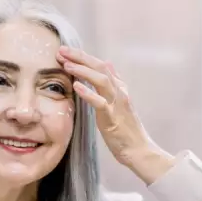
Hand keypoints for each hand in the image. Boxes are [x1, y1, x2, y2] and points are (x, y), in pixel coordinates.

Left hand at [57, 46, 174, 183]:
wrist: (139, 150)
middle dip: (80, 57)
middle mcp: (120, 92)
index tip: (66, 51)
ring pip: (101, 81)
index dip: (83, 57)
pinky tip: (76, 86)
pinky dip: (88, 93)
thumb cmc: (127, 129)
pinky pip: (100, 103)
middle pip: (100, 68)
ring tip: (66, 64)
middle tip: (62, 50)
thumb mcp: (120, 102)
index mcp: (120, 88)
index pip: (101, 66)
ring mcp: (117, 104)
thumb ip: (114, 83)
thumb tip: (108, 63)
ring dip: (82, 71)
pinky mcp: (113, 118)